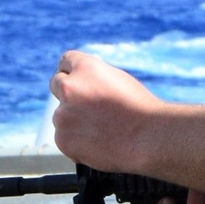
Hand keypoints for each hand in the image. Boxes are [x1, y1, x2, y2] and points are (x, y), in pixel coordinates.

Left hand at [49, 50, 161, 173]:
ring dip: (72, 121)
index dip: (73, 72)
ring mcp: (63, 114)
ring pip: (61, 115)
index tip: (76, 79)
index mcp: (85, 68)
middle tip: (85, 106)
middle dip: (67, 93)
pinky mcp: (62, 139)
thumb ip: (94, 78)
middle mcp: (69, 88)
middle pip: (56, 84)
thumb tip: (82, 84)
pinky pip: (64, 138)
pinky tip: (97, 143)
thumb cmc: (140, 110)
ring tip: (100, 130)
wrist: (148, 139)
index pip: (66, 61)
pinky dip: (76, 142)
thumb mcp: (118, 80)